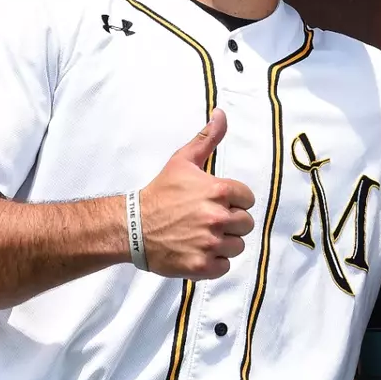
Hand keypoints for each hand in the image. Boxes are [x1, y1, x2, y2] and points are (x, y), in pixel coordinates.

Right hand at [138, 109, 255, 279]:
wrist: (132, 227)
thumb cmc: (160, 193)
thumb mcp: (183, 161)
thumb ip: (207, 138)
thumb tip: (221, 113)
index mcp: (218, 190)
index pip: (248, 199)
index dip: (234, 201)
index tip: (216, 203)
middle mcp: (217, 217)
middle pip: (245, 224)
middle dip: (231, 223)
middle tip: (207, 220)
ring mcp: (210, 244)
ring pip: (237, 246)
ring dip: (224, 243)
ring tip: (202, 236)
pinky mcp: (202, 266)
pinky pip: (225, 266)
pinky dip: (214, 263)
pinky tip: (198, 251)